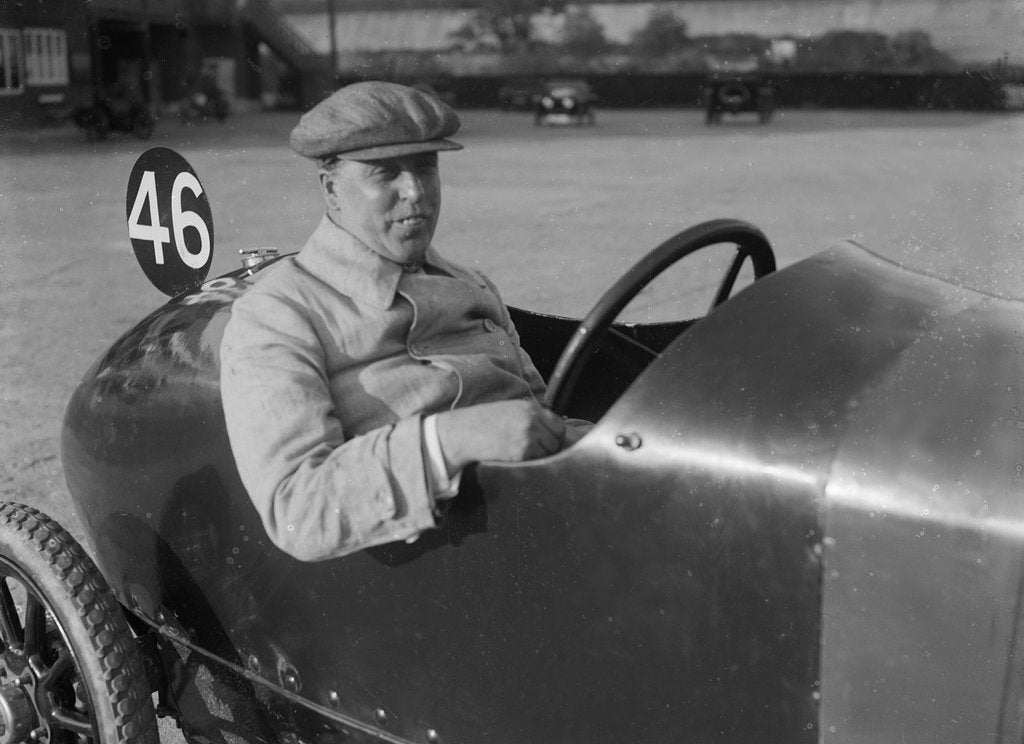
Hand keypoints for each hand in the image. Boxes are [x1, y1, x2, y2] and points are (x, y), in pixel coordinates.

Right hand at [434, 399, 566, 472]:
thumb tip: (551, 430)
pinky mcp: (520, 454)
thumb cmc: (484, 421)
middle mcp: (531, 422)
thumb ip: (531, 416)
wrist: (465, 433)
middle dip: (551, 446)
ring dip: (543, 456)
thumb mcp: (510, 409)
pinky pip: (537, 460)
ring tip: (528, 454)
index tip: (551, 439)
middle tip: (540, 450)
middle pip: (557, 440)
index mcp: (529, 409)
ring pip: (549, 452)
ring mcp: (527, 438)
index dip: (557, 434)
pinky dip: (532, 462)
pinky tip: (520, 458)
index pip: (558, 424)